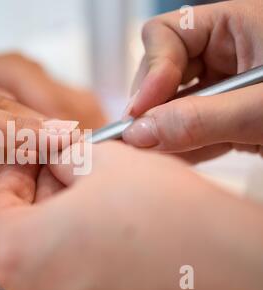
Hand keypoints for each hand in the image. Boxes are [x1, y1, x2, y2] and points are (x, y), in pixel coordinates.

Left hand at [0, 142, 262, 289]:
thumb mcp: (101, 161)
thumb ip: (61, 155)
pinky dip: (77, 240)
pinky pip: (68, 269)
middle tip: (66, 163)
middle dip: (42, 189)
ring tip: (93, 187)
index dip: (17, 168)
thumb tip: (51, 153)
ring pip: (45, 248)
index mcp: (19, 252)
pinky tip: (105, 218)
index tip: (36, 154)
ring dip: (61, 213)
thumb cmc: (164, 215)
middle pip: (19, 227)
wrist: (224, 263)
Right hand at [122, 0, 262, 161]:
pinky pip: (191, 131)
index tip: (141, 110)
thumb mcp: (260, 108)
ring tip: (152, 156)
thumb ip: (200, 119)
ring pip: (172, 107)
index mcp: (234, 27)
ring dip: (161, 133)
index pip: (166, 34)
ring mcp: (225, 90)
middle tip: (141, 138)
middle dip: (151, 107)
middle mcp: (224, 54)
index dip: (150, 72)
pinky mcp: (229, 121)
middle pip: (162, 73)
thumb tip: (140, 133)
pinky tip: (172, 161)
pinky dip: (180, 149)